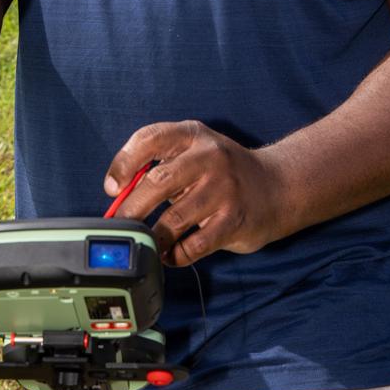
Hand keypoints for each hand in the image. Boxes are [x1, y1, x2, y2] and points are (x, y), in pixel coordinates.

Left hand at [103, 120, 288, 265]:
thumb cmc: (223, 170)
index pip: (150, 138)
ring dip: (154, 236)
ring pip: (175, 218)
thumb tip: (119, 194)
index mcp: (193, 134)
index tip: (111, 187)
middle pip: (159, 180)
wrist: (278, 185)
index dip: (124, 162)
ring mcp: (223, 188)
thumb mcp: (196, 151)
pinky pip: (196, 244)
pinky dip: (176, 254)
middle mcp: (209, 156)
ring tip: (146, 243)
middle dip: (132, 207)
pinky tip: (171, 254)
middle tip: (121, 224)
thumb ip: (163, 163)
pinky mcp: (234, 219)